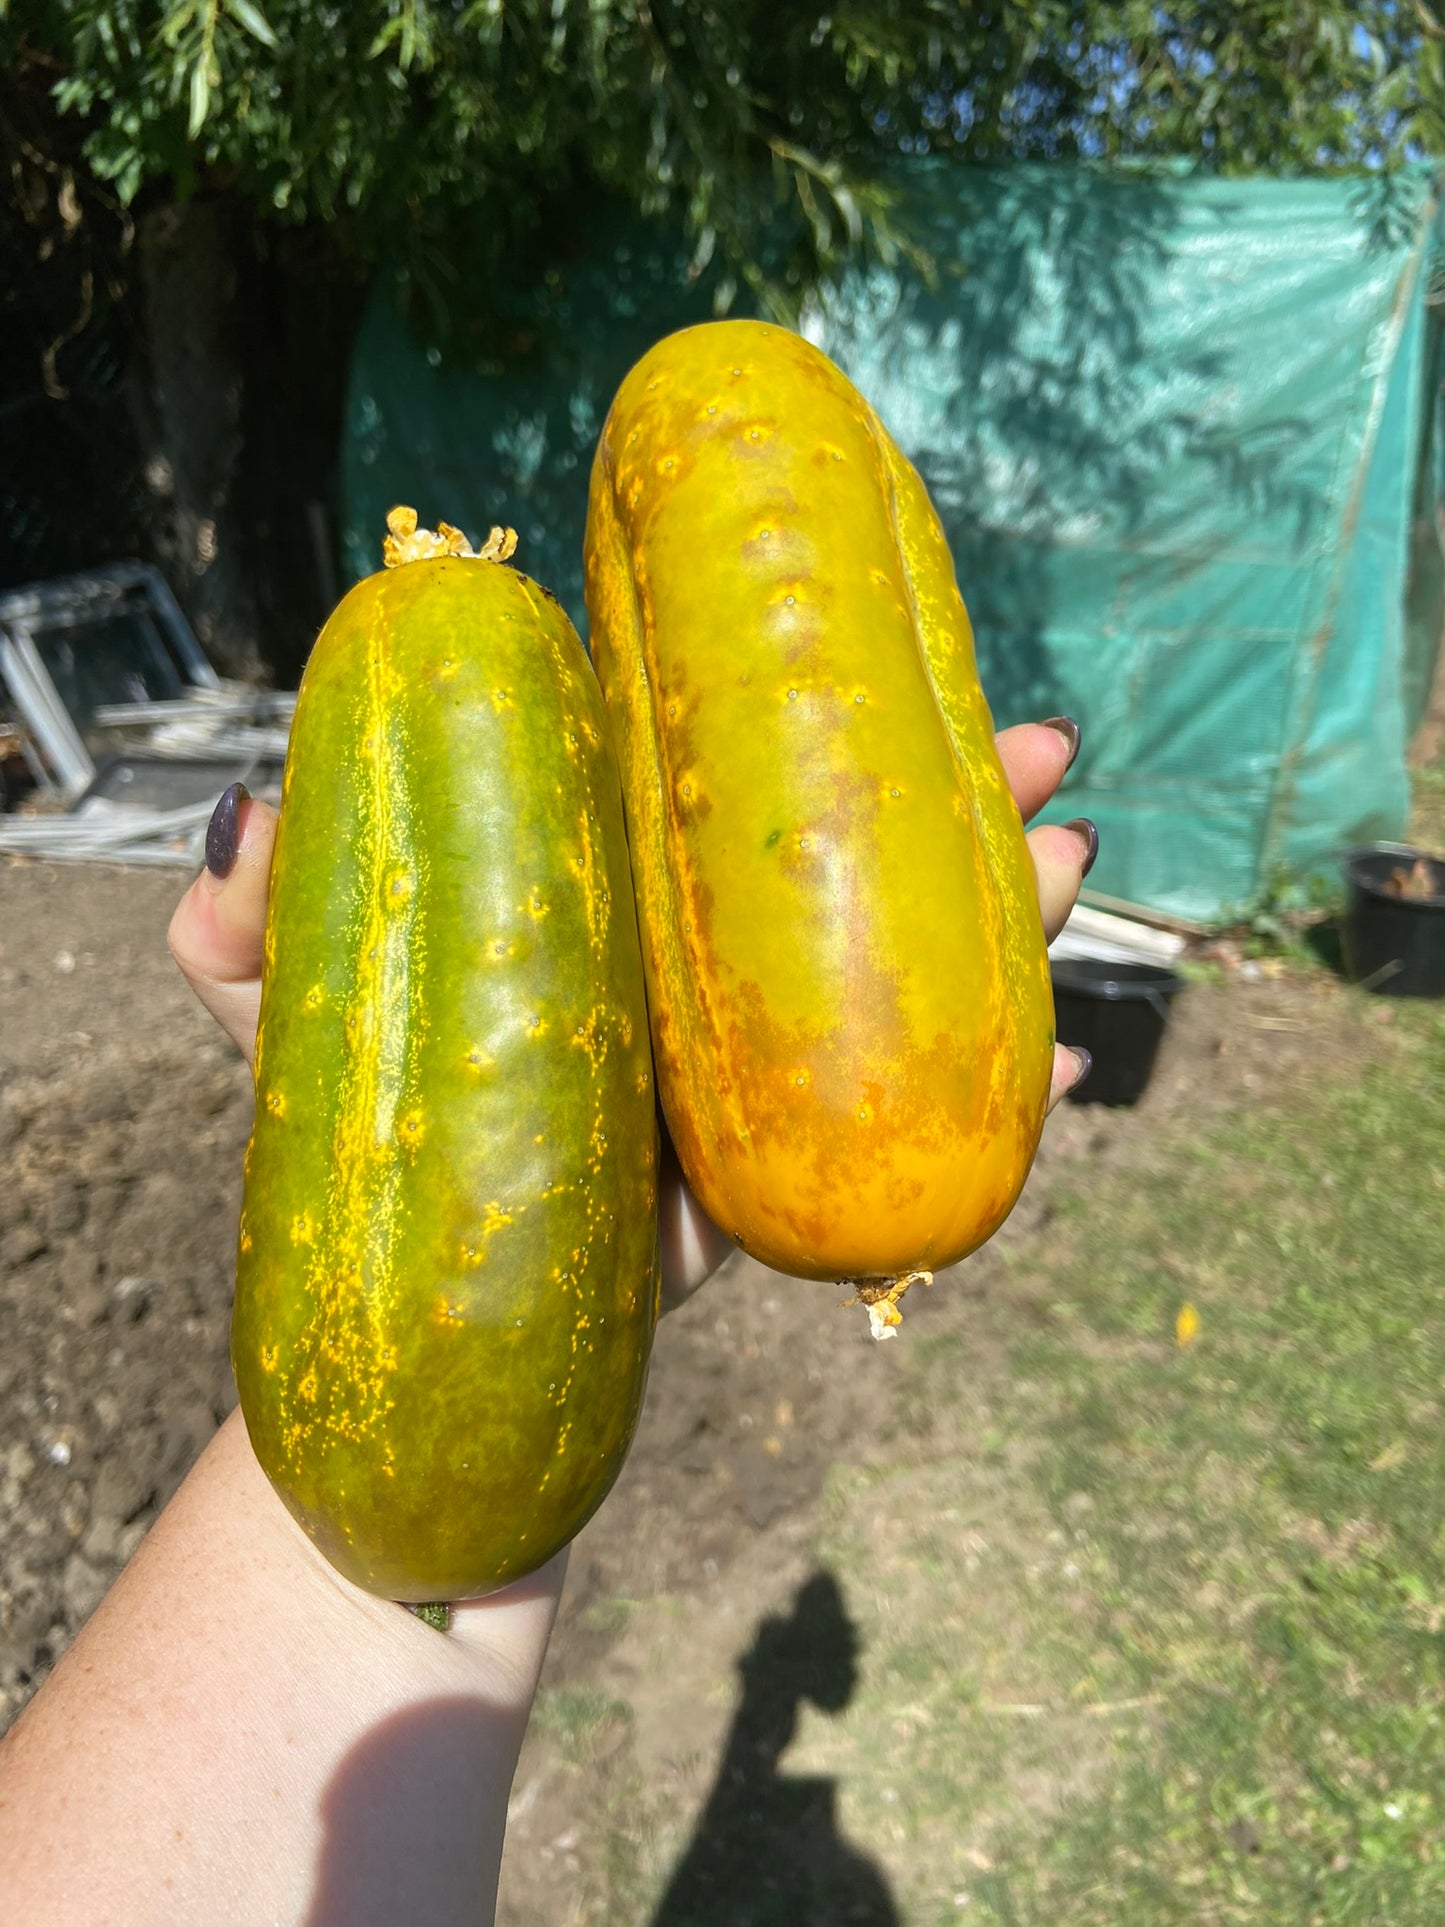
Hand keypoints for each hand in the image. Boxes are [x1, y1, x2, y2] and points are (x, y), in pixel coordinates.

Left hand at [169, 720, 1091, 1305]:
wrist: (417, 1332)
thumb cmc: (350, 1150)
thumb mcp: (272, 1019)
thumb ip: (235, 923)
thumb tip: (247, 807)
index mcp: (603, 891)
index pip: (712, 773)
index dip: (793, 706)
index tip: (862, 637)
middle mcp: (692, 959)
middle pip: (833, 855)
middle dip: (946, 792)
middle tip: (1040, 741)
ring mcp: (743, 1064)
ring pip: (889, 968)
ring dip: (1002, 911)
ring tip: (1070, 859)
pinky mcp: (772, 1174)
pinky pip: (896, 1124)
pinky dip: (999, 1100)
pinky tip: (1073, 1069)